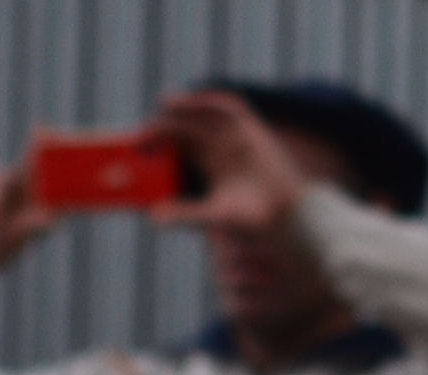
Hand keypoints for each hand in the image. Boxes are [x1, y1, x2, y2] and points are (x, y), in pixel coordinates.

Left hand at [150, 88, 307, 235]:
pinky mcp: (252, 130)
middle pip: (185, 123)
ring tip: (166, 105)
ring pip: (204, 112)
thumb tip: (153, 219)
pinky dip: (211, 101)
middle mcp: (221, 145)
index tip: (138, 146)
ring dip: (185, 105)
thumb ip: (185, 215)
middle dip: (164, 123)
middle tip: (146, 133)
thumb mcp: (213, 215)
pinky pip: (229, 107)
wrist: (288, 216)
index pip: (177, 140)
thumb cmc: (254, 220)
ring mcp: (236, 136)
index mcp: (210, 162)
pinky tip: (194, 103)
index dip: (156, 138)